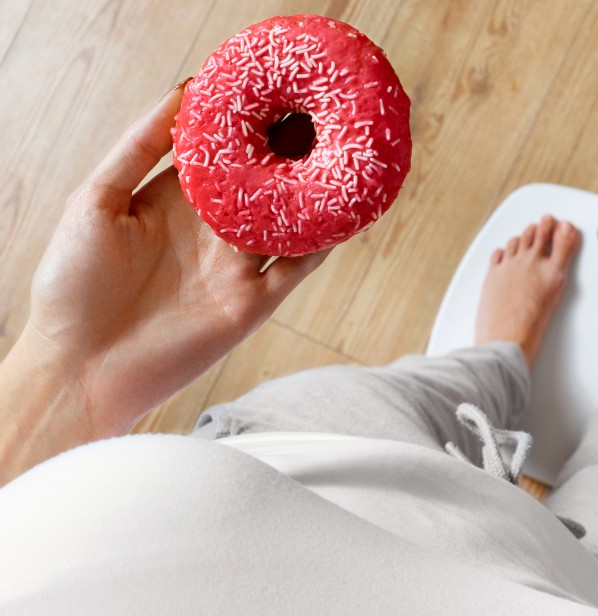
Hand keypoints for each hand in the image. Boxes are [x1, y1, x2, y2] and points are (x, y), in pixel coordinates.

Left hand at [1, 83, 329, 482]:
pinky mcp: (254, 301)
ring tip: (343, 152)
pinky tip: (345, 211)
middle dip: (289, 149)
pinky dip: (324, 240)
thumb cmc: (74, 285)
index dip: (245, 122)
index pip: (221, 152)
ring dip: (315, 190)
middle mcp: (210, 230)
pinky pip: (299, 265)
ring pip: (289, 220)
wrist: (83, 368)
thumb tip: (181, 93)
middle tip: (319, 111)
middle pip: (262, 181)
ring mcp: (236, 266)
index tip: (270, 87)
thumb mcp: (95, 199)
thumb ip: (138, 147)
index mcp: (174, 201)